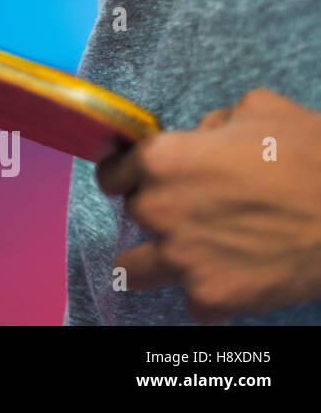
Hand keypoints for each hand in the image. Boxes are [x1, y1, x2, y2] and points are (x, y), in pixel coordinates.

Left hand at [97, 88, 320, 322]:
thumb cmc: (312, 155)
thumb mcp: (257, 111)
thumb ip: (211, 125)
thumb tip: (200, 139)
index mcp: (162, 159)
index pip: (112, 173)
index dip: (129, 174)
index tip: (143, 179)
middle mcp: (159, 209)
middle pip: (135, 214)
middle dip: (159, 211)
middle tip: (196, 210)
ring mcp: (182, 258)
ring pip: (135, 268)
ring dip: (157, 260)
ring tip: (189, 254)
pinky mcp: (212, 297)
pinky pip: (192, 300)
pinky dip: (209, 293)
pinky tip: (234, 276)